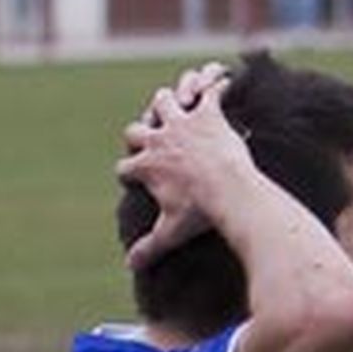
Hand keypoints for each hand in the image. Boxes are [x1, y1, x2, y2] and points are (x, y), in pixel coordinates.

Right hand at [116, 72, 245, 272]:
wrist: (228, 190)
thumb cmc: (199, 213)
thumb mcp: (170, 232)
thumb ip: (149, 247)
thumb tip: (130, 267)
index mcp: (147, 166)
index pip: (125, 167)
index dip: (128, 174)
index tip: (135, 180)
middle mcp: (159, 140)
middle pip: (135, 129)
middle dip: (140, 134)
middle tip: (153, 141)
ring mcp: (183, 123)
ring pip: (163, 100)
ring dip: (168, 103)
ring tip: (179, 107)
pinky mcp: (207, 113)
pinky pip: (208, 90)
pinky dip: (213, 84)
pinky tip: (219, 83)